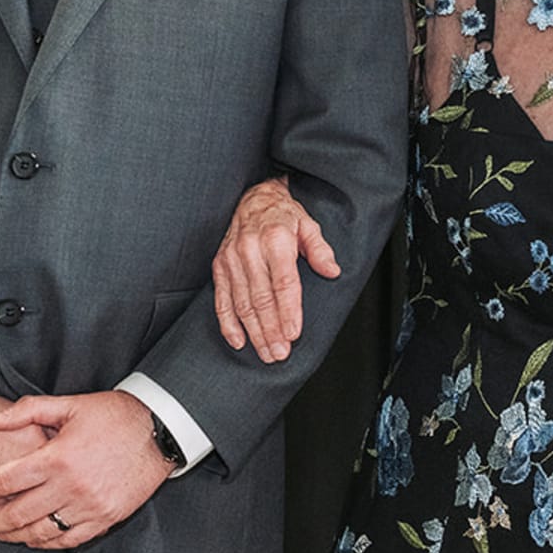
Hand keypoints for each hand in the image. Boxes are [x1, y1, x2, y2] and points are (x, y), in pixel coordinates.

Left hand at [0, 391, 171, 549]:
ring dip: (13, 536)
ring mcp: (89, 506)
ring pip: (39, 532)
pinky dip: (46, 543)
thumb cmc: (115, 415)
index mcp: (57, 457)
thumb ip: (28, 412)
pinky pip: (68, 540)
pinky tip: (34, 538)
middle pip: (15, 514)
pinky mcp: (106, 518)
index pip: (3, 482)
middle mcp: (70, 487)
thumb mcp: (71, 405)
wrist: (160, 431)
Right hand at [212, 175, 338, 362]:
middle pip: (261, 298)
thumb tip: (332, 271)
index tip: (294, 333)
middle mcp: (249, 249)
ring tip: (266, 353)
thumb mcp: (309, 225)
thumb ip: (320, 249)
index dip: (288, 310)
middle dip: (271, 329)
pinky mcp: (220, 266)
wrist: (254, 199)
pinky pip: (221, 299)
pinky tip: (239, 341)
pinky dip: (228, 323)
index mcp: (275, 239)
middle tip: (280, 353)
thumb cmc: (284, 215)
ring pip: (242, 304)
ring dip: (254, 332)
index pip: (283, 282)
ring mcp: (231, 259)